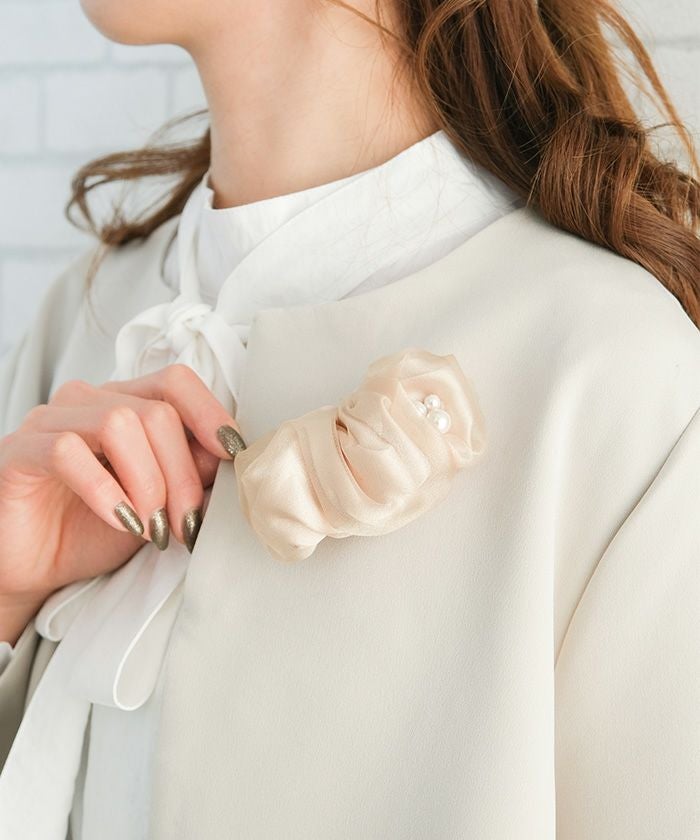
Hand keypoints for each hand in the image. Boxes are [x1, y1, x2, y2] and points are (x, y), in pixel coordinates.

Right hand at [0, 364, 244, 643]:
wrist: (31, 566)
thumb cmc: (93, 528)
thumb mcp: (157, 502)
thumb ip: (189, 472)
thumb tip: (226, 456)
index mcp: (125, 403)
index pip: (175, 382)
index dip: (210, 414)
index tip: (234, 456)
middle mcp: (88, 401)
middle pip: (156, 413)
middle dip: (183, 475)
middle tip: (188, 523)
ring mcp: (51, 421)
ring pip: (118, 424)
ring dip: (149, 484)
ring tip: (153, 528)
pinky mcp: (21, 451)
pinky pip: (68, 453)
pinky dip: (105, 491)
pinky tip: (121, 521)